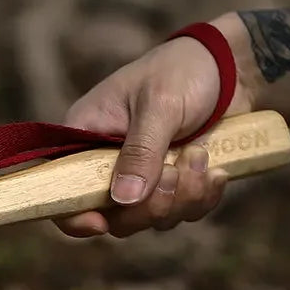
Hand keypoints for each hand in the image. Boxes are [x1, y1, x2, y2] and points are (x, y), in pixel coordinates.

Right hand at [58, 34, 253, 237]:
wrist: (227, 65)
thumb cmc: (180, 71)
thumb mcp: (158, 106)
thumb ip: (140, 152)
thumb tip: (123, 199)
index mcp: (83, 139)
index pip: (62, 187)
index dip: (73, 214)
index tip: (100, 223)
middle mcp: (103, 164)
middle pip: (112, 216)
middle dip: (150, 204)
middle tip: (175, 170)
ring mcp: (138, 178)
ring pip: (150, 218)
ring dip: (182, 196)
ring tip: (199, 155)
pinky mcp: (169, 184)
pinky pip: (180, 213)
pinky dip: (200, 197)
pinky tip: (214, 169)